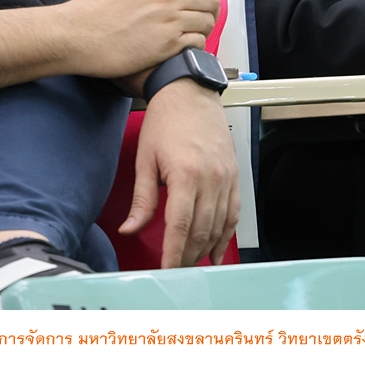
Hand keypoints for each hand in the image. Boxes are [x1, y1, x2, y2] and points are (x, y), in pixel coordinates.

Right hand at [60, 0, 219, 79]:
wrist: (76, 35)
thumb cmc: (89, 9)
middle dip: (207, 9)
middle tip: (198, 18)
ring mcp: (169, 21)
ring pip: (207, 22)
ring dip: (202, 29)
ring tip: (190, 35)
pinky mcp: (167, 46)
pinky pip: (197, 43)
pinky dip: (194, 46)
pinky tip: (181, 48)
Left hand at [121, 78, 237, 266]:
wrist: (189, 92)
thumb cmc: (166, 120)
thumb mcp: (145, 159)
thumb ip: (141, 199)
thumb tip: (129, 229)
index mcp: (186, 175)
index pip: (180, 227)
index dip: (173, 254)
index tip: (167, 271)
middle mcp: (211, 179)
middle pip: (201, 231)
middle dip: (187, 256)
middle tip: (175, 272)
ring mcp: (226, 178)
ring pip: (219, 226)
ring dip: (205, 249)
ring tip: (192, 264)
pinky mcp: (234, 176)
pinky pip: (234, 213)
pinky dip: (226, 234)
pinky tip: (216, 249)